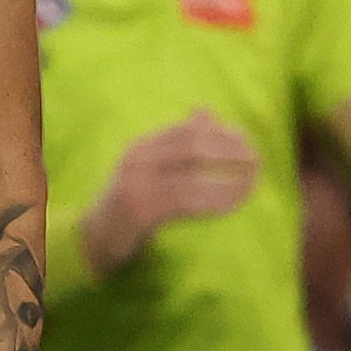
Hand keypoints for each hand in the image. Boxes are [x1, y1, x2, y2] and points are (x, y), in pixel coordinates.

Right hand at [82, 106, 259, 274]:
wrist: (93, 239)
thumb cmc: (130, 202)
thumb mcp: (151, 167)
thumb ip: (178, 142)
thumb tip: (206, 111)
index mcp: (141, 147)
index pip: (188, 130)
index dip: (222, 134)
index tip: (248, 142)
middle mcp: (136, 161)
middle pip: (192, 147)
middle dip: (229, 152)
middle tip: (257, 162)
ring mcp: (136, 187)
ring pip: (191, 178)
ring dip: (227, 181)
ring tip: (251, 186)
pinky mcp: (140, 213)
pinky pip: (185, 204)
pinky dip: (213, 202)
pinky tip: (232, 205)